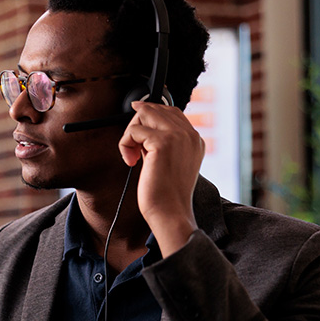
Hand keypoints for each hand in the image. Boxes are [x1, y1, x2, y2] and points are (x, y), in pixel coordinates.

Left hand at [118, 102, 204, 256]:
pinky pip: (134, 130)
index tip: (134, 128)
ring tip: (132, 156)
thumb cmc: (166, 194)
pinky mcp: (162, 143)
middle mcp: (189, 134)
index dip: (148, 115)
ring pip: (144, 114)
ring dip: (130, 134)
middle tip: (133, 150)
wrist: (170, 212)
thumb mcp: (168, 163)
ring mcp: (177, 136)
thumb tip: (140, 130)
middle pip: (155, 108)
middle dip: (136, 125)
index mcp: (194, 139)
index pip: (170, 111)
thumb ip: (160, 144)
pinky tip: (130, 162)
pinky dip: (125, 145)